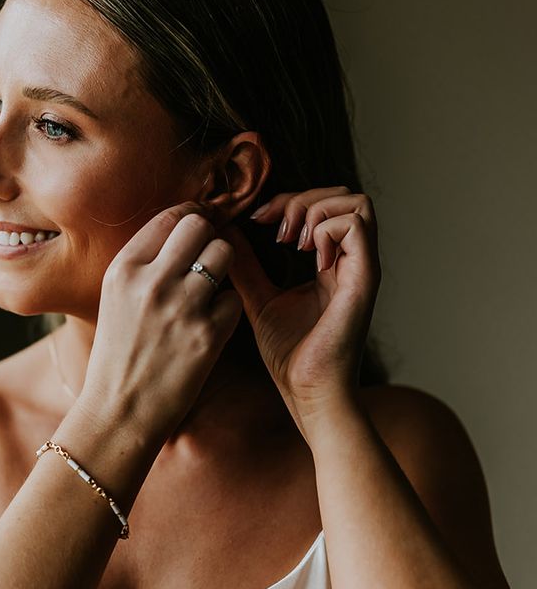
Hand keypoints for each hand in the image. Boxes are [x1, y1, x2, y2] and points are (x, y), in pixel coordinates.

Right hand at [78, 201, 243, 445]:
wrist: (120, 410)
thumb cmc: (118, 354)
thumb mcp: (114, 298)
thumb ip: (143, 264)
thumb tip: (181, 231)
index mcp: (124, 269)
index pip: (170, 216)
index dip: (190, 218)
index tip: (196, 230)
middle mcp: (152, 281)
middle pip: (200, 226)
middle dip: (208, 237)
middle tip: (206, 258)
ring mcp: (182, 307)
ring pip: (224, 253)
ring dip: (222, 267)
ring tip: (208, 291)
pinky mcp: (208, 334)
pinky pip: (234, 298)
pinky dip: (226, 309)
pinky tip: (209, 325)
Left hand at [221, 186, 380, 426]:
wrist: (308, 393)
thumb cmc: (290, 355)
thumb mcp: (258, 299)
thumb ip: (246, 266)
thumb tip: (223, 234)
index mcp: (331, 264)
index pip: (323, 206)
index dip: (288, 201)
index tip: (257, 218)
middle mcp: (351, 261)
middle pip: (343, 195)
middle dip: (302, 198)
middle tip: (275, 226)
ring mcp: (361, 268)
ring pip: (356, 203)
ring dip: (316, 210)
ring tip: (291, 240)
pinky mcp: (364, 280)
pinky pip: (356, 227)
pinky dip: (325, 229)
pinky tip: (305, 255)